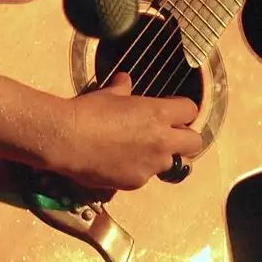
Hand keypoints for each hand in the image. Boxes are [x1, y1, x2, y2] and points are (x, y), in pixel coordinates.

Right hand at [53, 72, 200, 190]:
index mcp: (159, 114)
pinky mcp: (136, 181)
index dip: (182, 111)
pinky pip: (145, 176)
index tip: (173, 112)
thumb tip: (124, 81)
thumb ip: (122, 89)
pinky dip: (137, 170)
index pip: (190, 110)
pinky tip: (118, 163)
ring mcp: (151, 165)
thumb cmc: (88, 112)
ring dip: (161, 157)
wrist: (67, 139)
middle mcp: (162, 141)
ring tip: (139, 151)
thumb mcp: (107, 94)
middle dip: (184, 138)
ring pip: (172, 163)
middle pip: (194, 142)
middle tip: (167, 135)